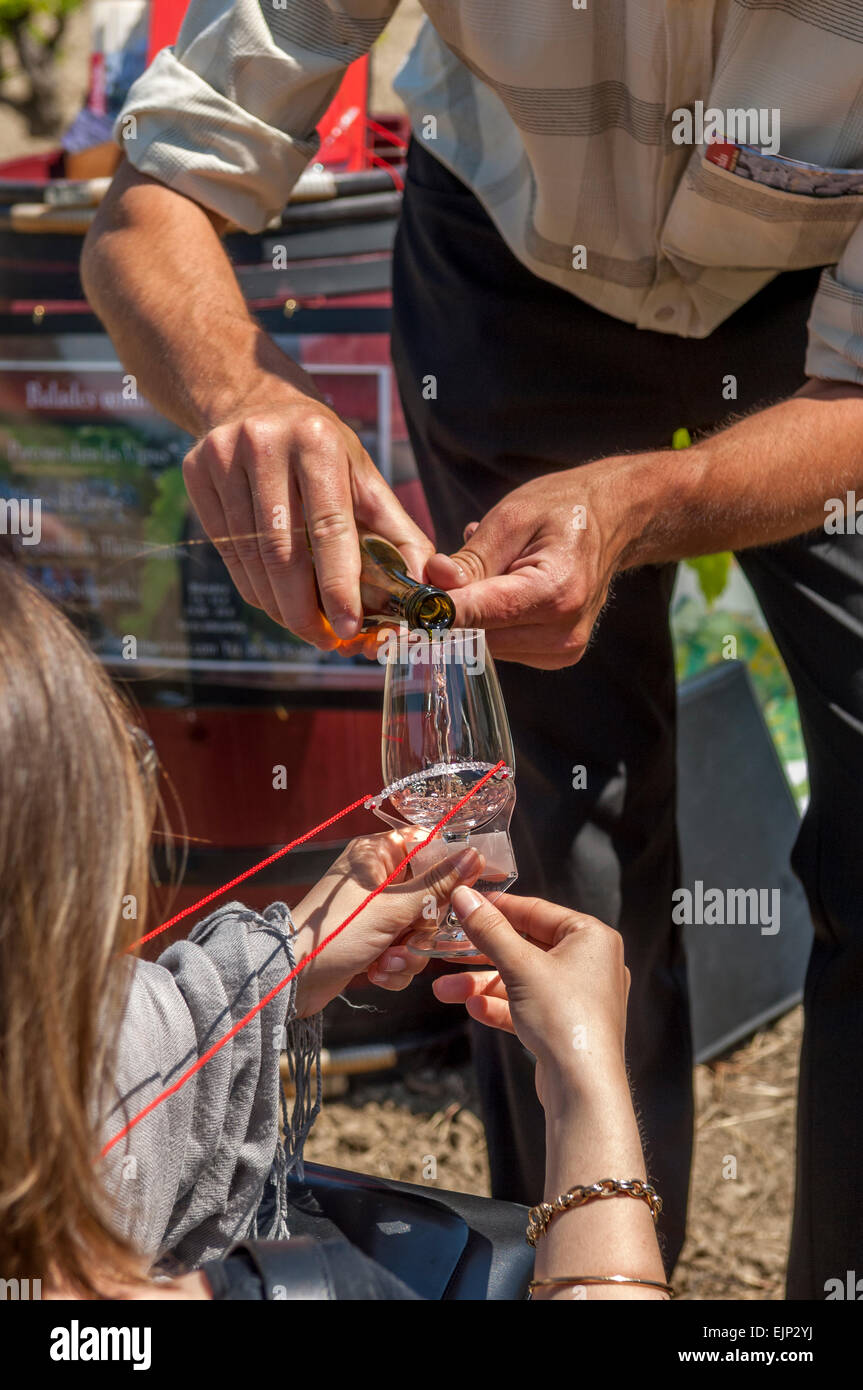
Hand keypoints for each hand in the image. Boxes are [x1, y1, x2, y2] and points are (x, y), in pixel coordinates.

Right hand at [182, 391, 434, 646]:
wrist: (256, 402)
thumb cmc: (324, 453)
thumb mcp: (365, 478)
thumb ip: (398, 533)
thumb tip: (426, 588)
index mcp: (318, 442)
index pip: (328, 526)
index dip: (337, 584)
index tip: (348, 628)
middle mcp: (266, 443)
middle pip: (282, 550)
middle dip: (304, 609)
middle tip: (324, 642)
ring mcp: (223, 455)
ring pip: (250, 557)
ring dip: (277, 605)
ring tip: (303, 626)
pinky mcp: (195, 472)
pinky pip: (226, 551)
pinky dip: (252, 586)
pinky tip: (274, 600)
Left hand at [290, 831, 483, 1016]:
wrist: (292, 980)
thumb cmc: (336, 934)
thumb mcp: (392, 909)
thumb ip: (436, 885)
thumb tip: (474, 856)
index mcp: (377, 855)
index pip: (428, 845)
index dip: (452, 865)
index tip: (472, 886)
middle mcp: (377, 879)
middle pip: (429, 895)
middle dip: (422, 928)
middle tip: (407, 939)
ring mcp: (375, 910)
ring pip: (419, 927)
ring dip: (408, 952)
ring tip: (385, 962)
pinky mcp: (372, 939)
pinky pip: (404, 949)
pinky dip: (394, 965)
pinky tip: (376, 972)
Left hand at [424, 459, 646, 668]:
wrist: (613, 519)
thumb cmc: (562, 509)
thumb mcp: (512, 518)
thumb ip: (472, 558)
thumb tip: (433, 584)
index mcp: (556, 593)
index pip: (482, 614)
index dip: (438, 614)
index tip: (405, 613)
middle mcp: (563, 632)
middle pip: (480, 637)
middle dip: (453, 612)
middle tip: (441, 577)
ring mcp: (563, 650)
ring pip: (486, 645)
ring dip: (474, 615)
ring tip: (493, 572)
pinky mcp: (558, 656)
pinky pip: (502, 645)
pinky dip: (492, 621)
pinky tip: (504, 589)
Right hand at [433, 889, 629, 1107]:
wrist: (583, 1089)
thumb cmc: (565, 1018)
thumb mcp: (520, 966)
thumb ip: (489, 930)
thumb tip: (464, 896)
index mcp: (591, 937)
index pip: (536, 911)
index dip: (497, 908)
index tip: (465, 904)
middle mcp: (589, 963)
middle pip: (525, 947)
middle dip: (482, 955)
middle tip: (447, 950)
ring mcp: (578, 996)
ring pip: (522, 980)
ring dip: (483, 985)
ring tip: (445, 990)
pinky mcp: (565, 1024)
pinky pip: (528, 1006)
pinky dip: (501, 1006)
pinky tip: (473, 1008)